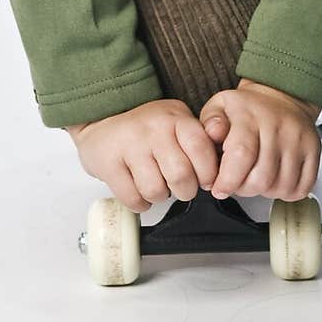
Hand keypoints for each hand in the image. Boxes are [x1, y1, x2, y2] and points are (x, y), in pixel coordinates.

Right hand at [64, 99, 220, 211]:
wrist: (102, 121)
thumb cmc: (146, 129)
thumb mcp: (176, 123)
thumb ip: (198, 143)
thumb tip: (220, 174)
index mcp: (176, 117)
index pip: (201, 148)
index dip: (207, 172)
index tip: (205, 180)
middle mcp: (153, 128)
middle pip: (181, 176)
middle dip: (185, 191)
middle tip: (181, 187)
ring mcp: (129, 144)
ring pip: (156, 191)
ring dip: (160, 197)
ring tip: (156, 184)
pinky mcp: (108, 163)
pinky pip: (133, 199)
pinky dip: (140, 203)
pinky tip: (139, 189)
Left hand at [197, 78, 321, 201]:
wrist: (282, 96)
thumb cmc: (248, 108)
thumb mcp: (219, 106)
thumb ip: (209, 122)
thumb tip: (212, 134)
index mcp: (250, 115)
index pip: (241, 155)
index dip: (228, 180)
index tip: (219, 188)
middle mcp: (278, 126)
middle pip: (262, 178)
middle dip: (244, 189)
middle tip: (237, 181)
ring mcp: (299, 139)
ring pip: (282, 186)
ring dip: (264, 191)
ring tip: (256, 176)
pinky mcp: (314, 150)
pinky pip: (303, 187)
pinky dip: (286, 192)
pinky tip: (275, 178)